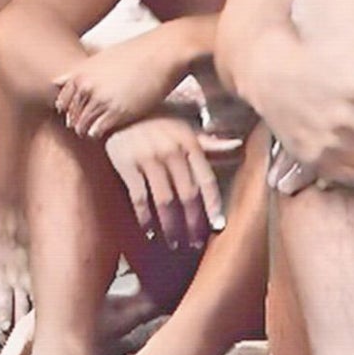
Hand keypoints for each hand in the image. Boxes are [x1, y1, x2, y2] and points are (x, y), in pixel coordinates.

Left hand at [52, 32, 186, 140]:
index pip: (62, 101)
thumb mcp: (102, 57)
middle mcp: (87, 86)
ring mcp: (101, 100)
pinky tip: (108, 129)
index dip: (69, 110)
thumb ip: (78, 73)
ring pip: (82, 126)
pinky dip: (99, 133)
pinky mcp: (118, 112)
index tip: (79, 113)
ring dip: (88, 130)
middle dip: (77, 123)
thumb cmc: (136, 53)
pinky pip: (98, 131)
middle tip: (87, 126)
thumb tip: (56, 81)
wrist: (164, 52)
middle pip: (71, 116)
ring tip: (97, 130)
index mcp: (81, 72)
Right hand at [102, 116, 236, 251]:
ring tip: (173, 244)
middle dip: (192, 223)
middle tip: (194, 243)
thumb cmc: (154, 119)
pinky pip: (139, 198)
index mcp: (189, 143)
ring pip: (165, 201)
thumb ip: (208, 142)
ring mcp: (148, 158)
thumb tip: (237, 146)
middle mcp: (171, 151)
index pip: (206, 180)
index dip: (213, 205)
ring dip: (170, 226)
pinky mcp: (126, 164)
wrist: (116, 110)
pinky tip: (149, 232)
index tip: (217, 227)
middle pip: (187, 195)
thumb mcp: (182, 127)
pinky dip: (145, 218)